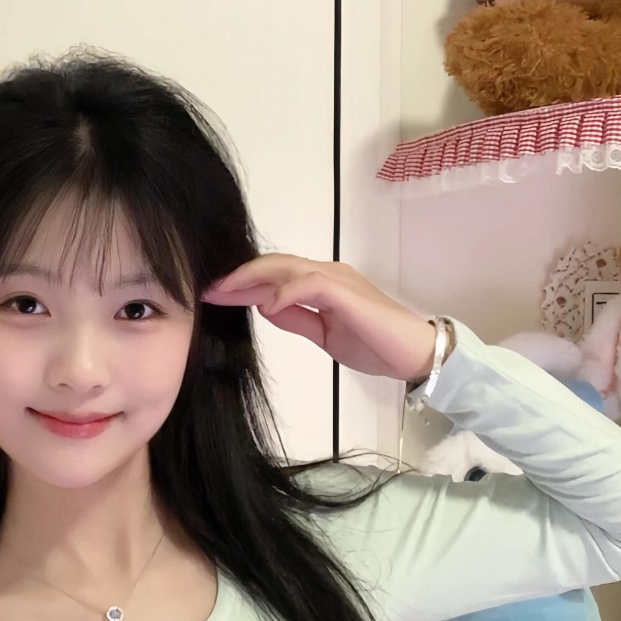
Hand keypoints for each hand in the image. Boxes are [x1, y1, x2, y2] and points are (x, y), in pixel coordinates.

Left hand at [201, 255, 438, 382]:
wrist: (414, 354)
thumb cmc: (375, 345)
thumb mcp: (324, 335)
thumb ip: (297, 320)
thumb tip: (266, 307)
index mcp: (321, 283)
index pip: (274, 276)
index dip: (241, 283)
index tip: (211, 294)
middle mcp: (327, 274)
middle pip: (275, 265)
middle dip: (238, 276)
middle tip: (206, 288)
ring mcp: (339, 280)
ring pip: (288, 268)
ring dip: (253, 279)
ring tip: (224, 292)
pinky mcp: (349, 294)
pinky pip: (312, 285)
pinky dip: (287, 293)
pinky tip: (266, 305)